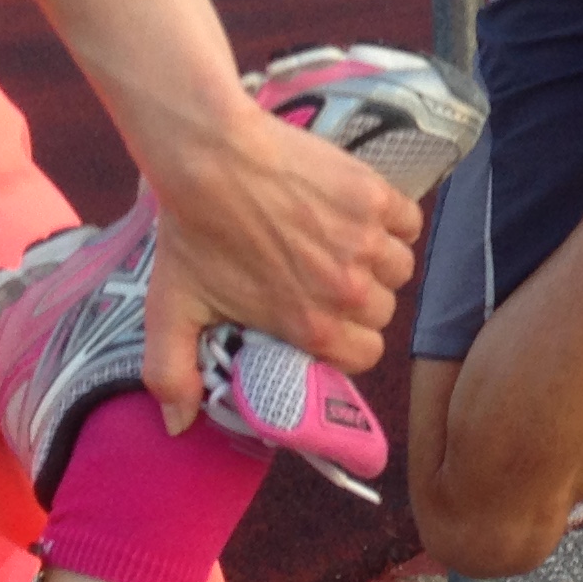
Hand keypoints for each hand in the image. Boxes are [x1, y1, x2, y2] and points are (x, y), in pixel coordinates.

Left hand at [137, 103, 426, 423]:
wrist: (209, 156)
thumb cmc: (193, 231)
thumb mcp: (173, 309)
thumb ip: (174, 373)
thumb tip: (179, 426)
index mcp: (310, 326)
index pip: (363, 356)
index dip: (345, 342)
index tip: (325, 323)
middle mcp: (348, 290)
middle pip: (382, 313)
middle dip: (358, 302)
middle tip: (325, 279)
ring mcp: (366, 241)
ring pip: (400, 269)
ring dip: (378, 261)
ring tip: (343, 245)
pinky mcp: (375, 197)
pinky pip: (409, 223)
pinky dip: (393, 221)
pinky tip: (362, 216)